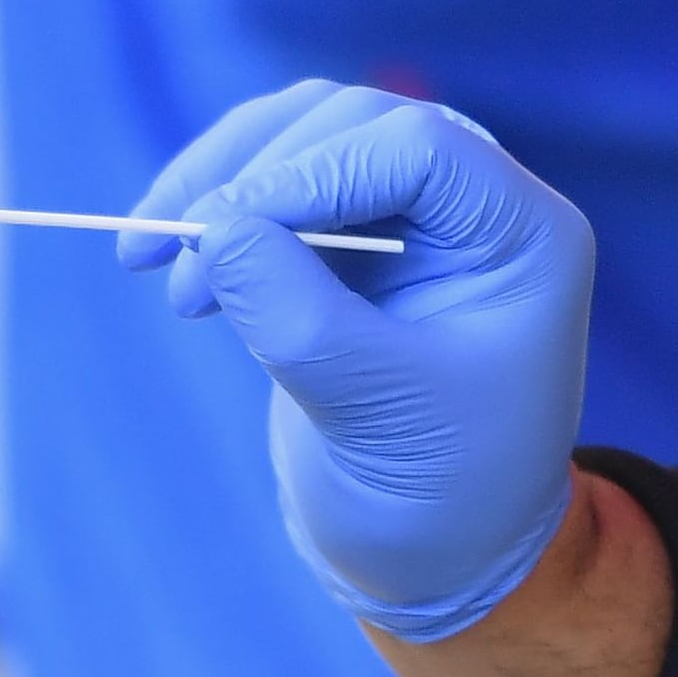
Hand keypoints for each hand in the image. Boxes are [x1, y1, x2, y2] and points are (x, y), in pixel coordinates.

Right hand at [127, 81, 594, 640]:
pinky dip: (219, 211)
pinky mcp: (354, 237)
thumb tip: (215, 224)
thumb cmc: (437, 493)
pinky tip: (182, 272)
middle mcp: (476, 209)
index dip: (314, 170)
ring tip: (152, 261)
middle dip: (252, 176)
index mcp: (525, 239)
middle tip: (172, 256)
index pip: (419, 148)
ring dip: (219, 181)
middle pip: (354, 124)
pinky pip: (278, 178)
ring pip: (305, 135)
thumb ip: (299, 316)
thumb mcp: (373, 410)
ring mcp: (413, 215)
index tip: (224, 229)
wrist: (435, 552)